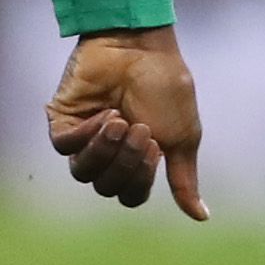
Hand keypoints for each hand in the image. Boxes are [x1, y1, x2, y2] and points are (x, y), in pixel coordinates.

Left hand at [43, 26, 207, 218]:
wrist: (141, 46)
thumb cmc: (165, 87)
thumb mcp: (182, 137)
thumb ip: (183, 178)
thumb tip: (202, 217)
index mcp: (133, 162)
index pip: (130, 196)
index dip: (141, 179)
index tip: (156, 146)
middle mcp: (106, 154)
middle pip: (105, 187)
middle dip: (126, 162)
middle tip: (141, 130)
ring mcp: (82, 137)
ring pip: (81, 172)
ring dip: (104, 150)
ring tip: (120, 120)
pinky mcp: (62, 118)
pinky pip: (64, 146)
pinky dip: (86, 134)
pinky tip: (104, 113)